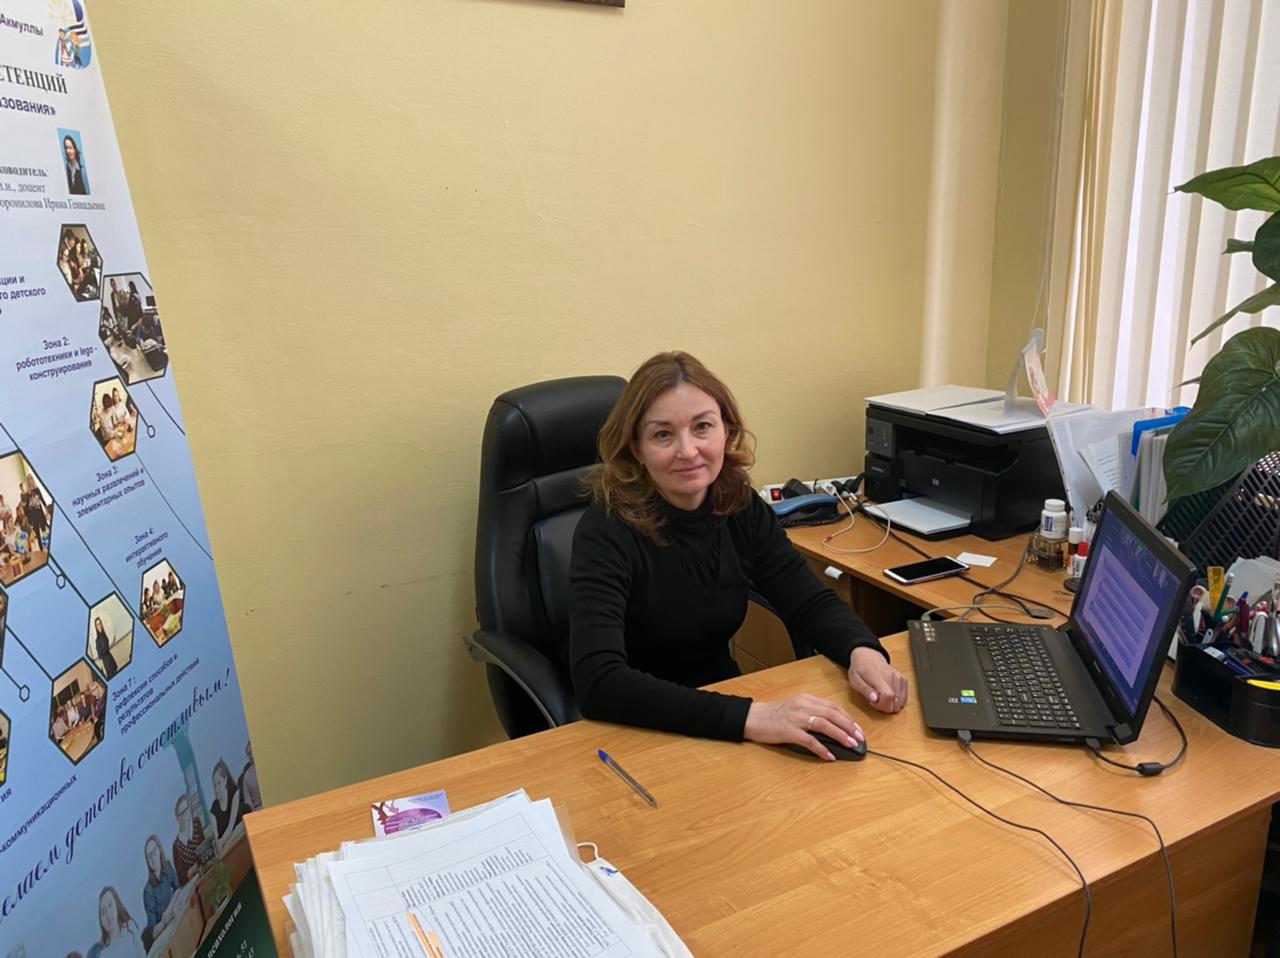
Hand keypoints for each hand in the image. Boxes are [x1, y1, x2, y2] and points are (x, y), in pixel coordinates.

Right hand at [744, 694, 863, 760]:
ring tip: (851, 744)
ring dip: (840, 735)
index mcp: (806, 699)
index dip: (847, 718)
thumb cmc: (773, 714)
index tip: (857, 728)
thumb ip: (811, 713)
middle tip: (860, 738)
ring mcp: (796, 718)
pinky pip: (809, 740)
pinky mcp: (789, 731)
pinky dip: (822, 749)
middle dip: (849, 726)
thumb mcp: (794, 708)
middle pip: (832, 714)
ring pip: (825, 725)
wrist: (752, 717)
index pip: (833, 707)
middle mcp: (803, 706)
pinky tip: (829, 756)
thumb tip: (831, 726)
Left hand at [848, 646, 907, 712]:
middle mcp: (891, 676)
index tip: (873, 702)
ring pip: (900, 701)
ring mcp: (898, 678)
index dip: (882, 705)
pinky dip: (897, 700)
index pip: (888, 696)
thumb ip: (866, 691)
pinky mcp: (903, 679)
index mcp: (877, 676)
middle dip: (885, 706)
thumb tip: (875, 700)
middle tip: (876, 699)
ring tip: (880, 696)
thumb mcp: (855, 681)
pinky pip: (904, 697)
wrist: (868, 656)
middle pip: (895, 701)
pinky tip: (888, 695)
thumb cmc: (860, 670)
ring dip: (891, 703)